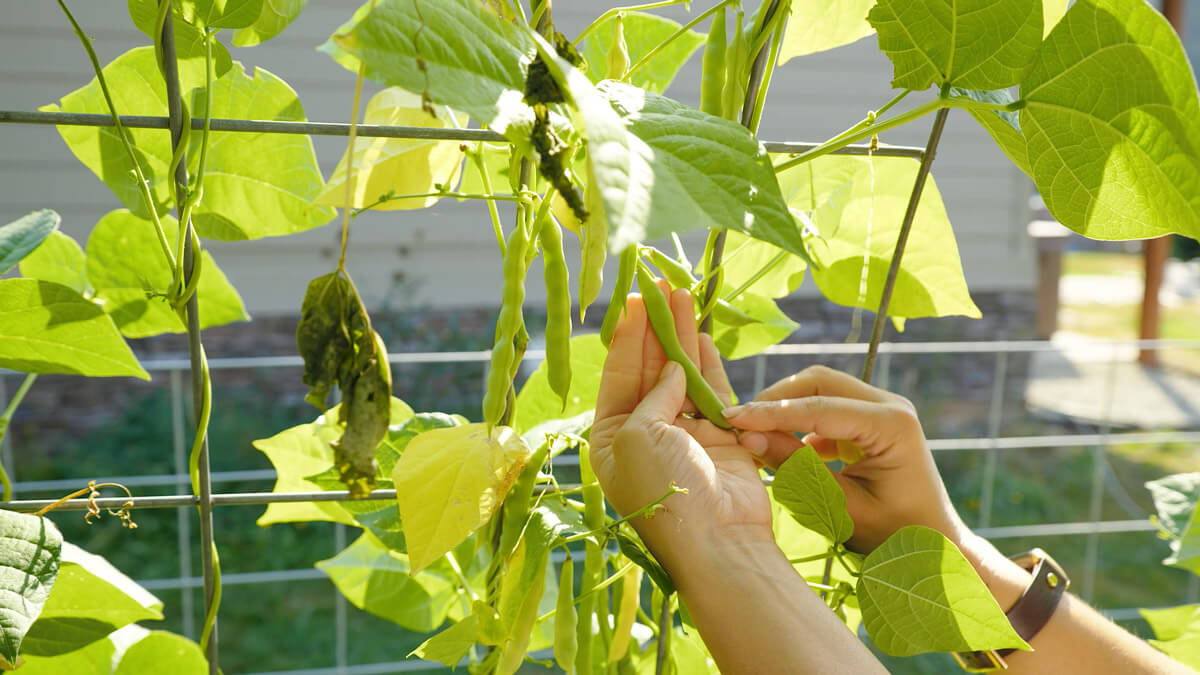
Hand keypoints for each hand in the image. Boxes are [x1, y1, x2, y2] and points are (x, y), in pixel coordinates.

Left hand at [589, 283, 773, 576]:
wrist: (717, 539)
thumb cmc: (663, 491)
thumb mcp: (636, 436)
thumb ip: (651, 396)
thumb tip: (672, 371)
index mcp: (611, 438)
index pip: (618, 376)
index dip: (628, 337)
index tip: (636, 300)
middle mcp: (645, 434)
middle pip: (650, 370)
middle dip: (656, 329)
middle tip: (662, 287)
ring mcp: (684, 436)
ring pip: (682, 377)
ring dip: (682, 337)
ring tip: (684, 296)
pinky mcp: (720, 438)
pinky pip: (712, 393)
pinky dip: (708, 365)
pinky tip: (702, 335)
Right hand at [722, 365, 967, 553]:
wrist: (933, 546)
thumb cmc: (894, 535)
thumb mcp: (840, 508)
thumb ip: (795, 470)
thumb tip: (746, 438)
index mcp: (892, 425)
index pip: (819, 406)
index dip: (771, 412)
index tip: (731, 420)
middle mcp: (890, 404)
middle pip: (818, 381)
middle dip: (776, 400)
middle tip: (738, 426)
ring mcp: (881, 407)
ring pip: (819, 388)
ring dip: (785, 408)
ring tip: (753, 436)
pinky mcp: (870, 418)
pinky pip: (826, 406)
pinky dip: (799, 422)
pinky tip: (780, 447)